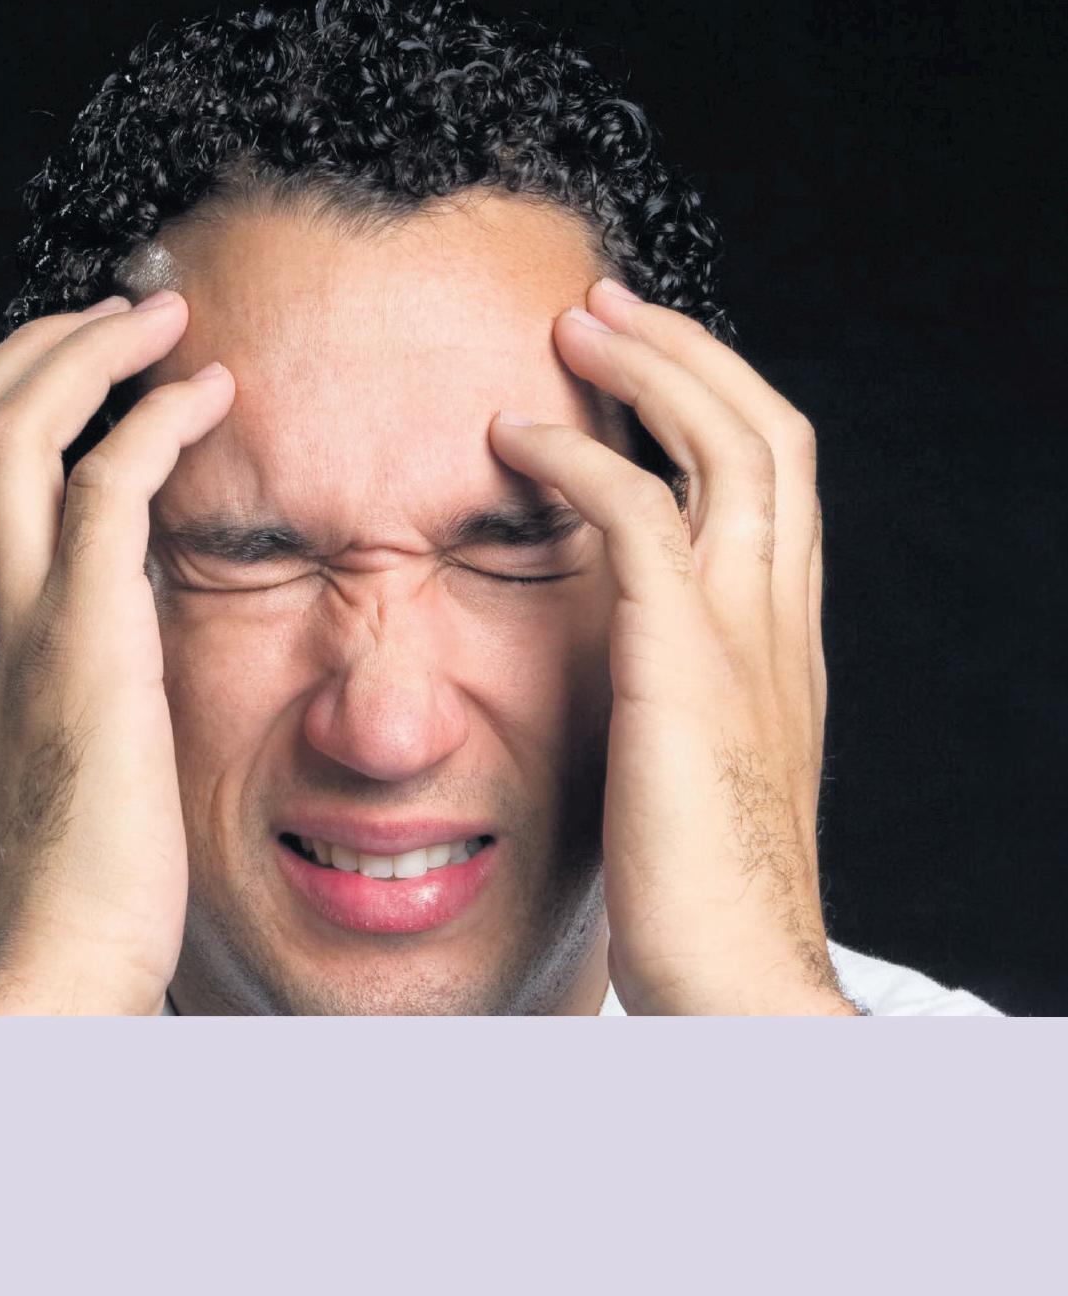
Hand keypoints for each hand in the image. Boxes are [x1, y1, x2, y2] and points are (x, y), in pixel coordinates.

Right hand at [0, 292, 233, 1012]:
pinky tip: (210, 396)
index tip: (78, 378)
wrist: (57, 964)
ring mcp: (11, 630)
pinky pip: (102, 490)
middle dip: (30, 353)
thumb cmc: (75, 889)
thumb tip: (117, 662)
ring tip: (162, 317)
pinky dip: (151, 424)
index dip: (6, 408)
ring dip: (84, 356)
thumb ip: (59, 700)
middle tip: (117, 316)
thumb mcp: (46, 774)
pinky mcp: (82, 646)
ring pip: (6, 435)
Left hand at [489, 279, 856, 1014]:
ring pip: (723, 444)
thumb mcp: (699, 781)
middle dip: (689, 356)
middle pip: (767, 434)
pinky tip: (512, 437)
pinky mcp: (683, 658)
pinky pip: (636, 513)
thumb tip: (630, 689)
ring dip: (647, 369)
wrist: (743, 983)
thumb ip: (678, 710)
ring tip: (574, 329)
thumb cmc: (706, 901)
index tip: (646, 376)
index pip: (775, 488)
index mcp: (784, 646)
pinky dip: (578, 456)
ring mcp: (744, 633)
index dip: (717, 412)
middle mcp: (781, 621)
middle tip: (605, 312)